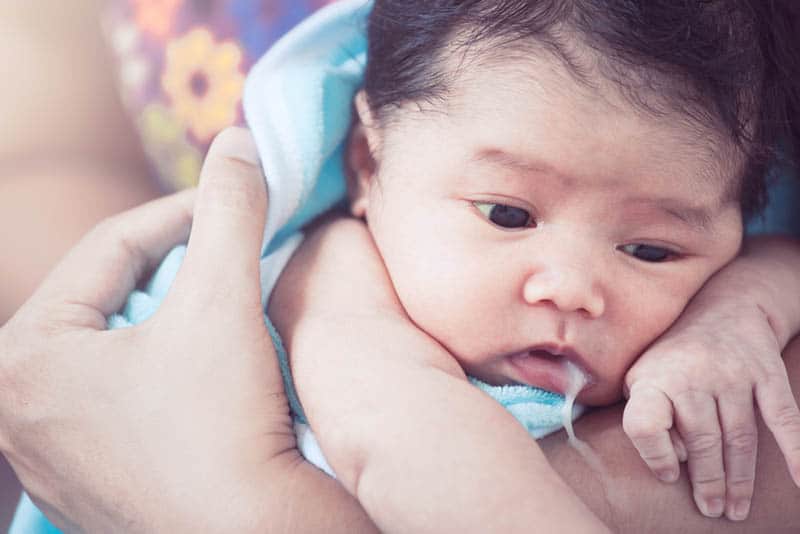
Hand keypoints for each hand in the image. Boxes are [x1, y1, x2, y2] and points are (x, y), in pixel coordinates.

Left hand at [0, 128, 296, 531]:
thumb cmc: (220, 431)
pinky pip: (127, 394)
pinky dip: (170, 365)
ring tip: (229, 303)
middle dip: (178, 266)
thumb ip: (228, 212)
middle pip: (109, 297)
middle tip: (234, 250)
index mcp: (23, 358)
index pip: (110, 248)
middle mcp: (19, 409)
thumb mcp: (222, 303)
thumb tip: (240, 142)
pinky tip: (213, 367)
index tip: (234, 199)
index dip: (180, 211)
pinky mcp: (92, 480)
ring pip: (119, 346)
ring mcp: (53, 452)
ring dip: (176, 314)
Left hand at [623, 279, 799, 521]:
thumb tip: (671, 462)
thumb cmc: (674, 360)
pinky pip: (783, 418)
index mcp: (655, 380)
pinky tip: (799, 479)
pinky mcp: (766, 375)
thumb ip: (647, 417)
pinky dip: (794, 450)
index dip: (655, 455)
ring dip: (740, 478)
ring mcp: (732, 375)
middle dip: (709, 482)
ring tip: (736, 508)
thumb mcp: (644, 380)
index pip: (645, 424)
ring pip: (739, 438)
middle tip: (713, 511)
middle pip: (702, 440)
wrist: (724, 311)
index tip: (670, 477)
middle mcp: (692, 375)